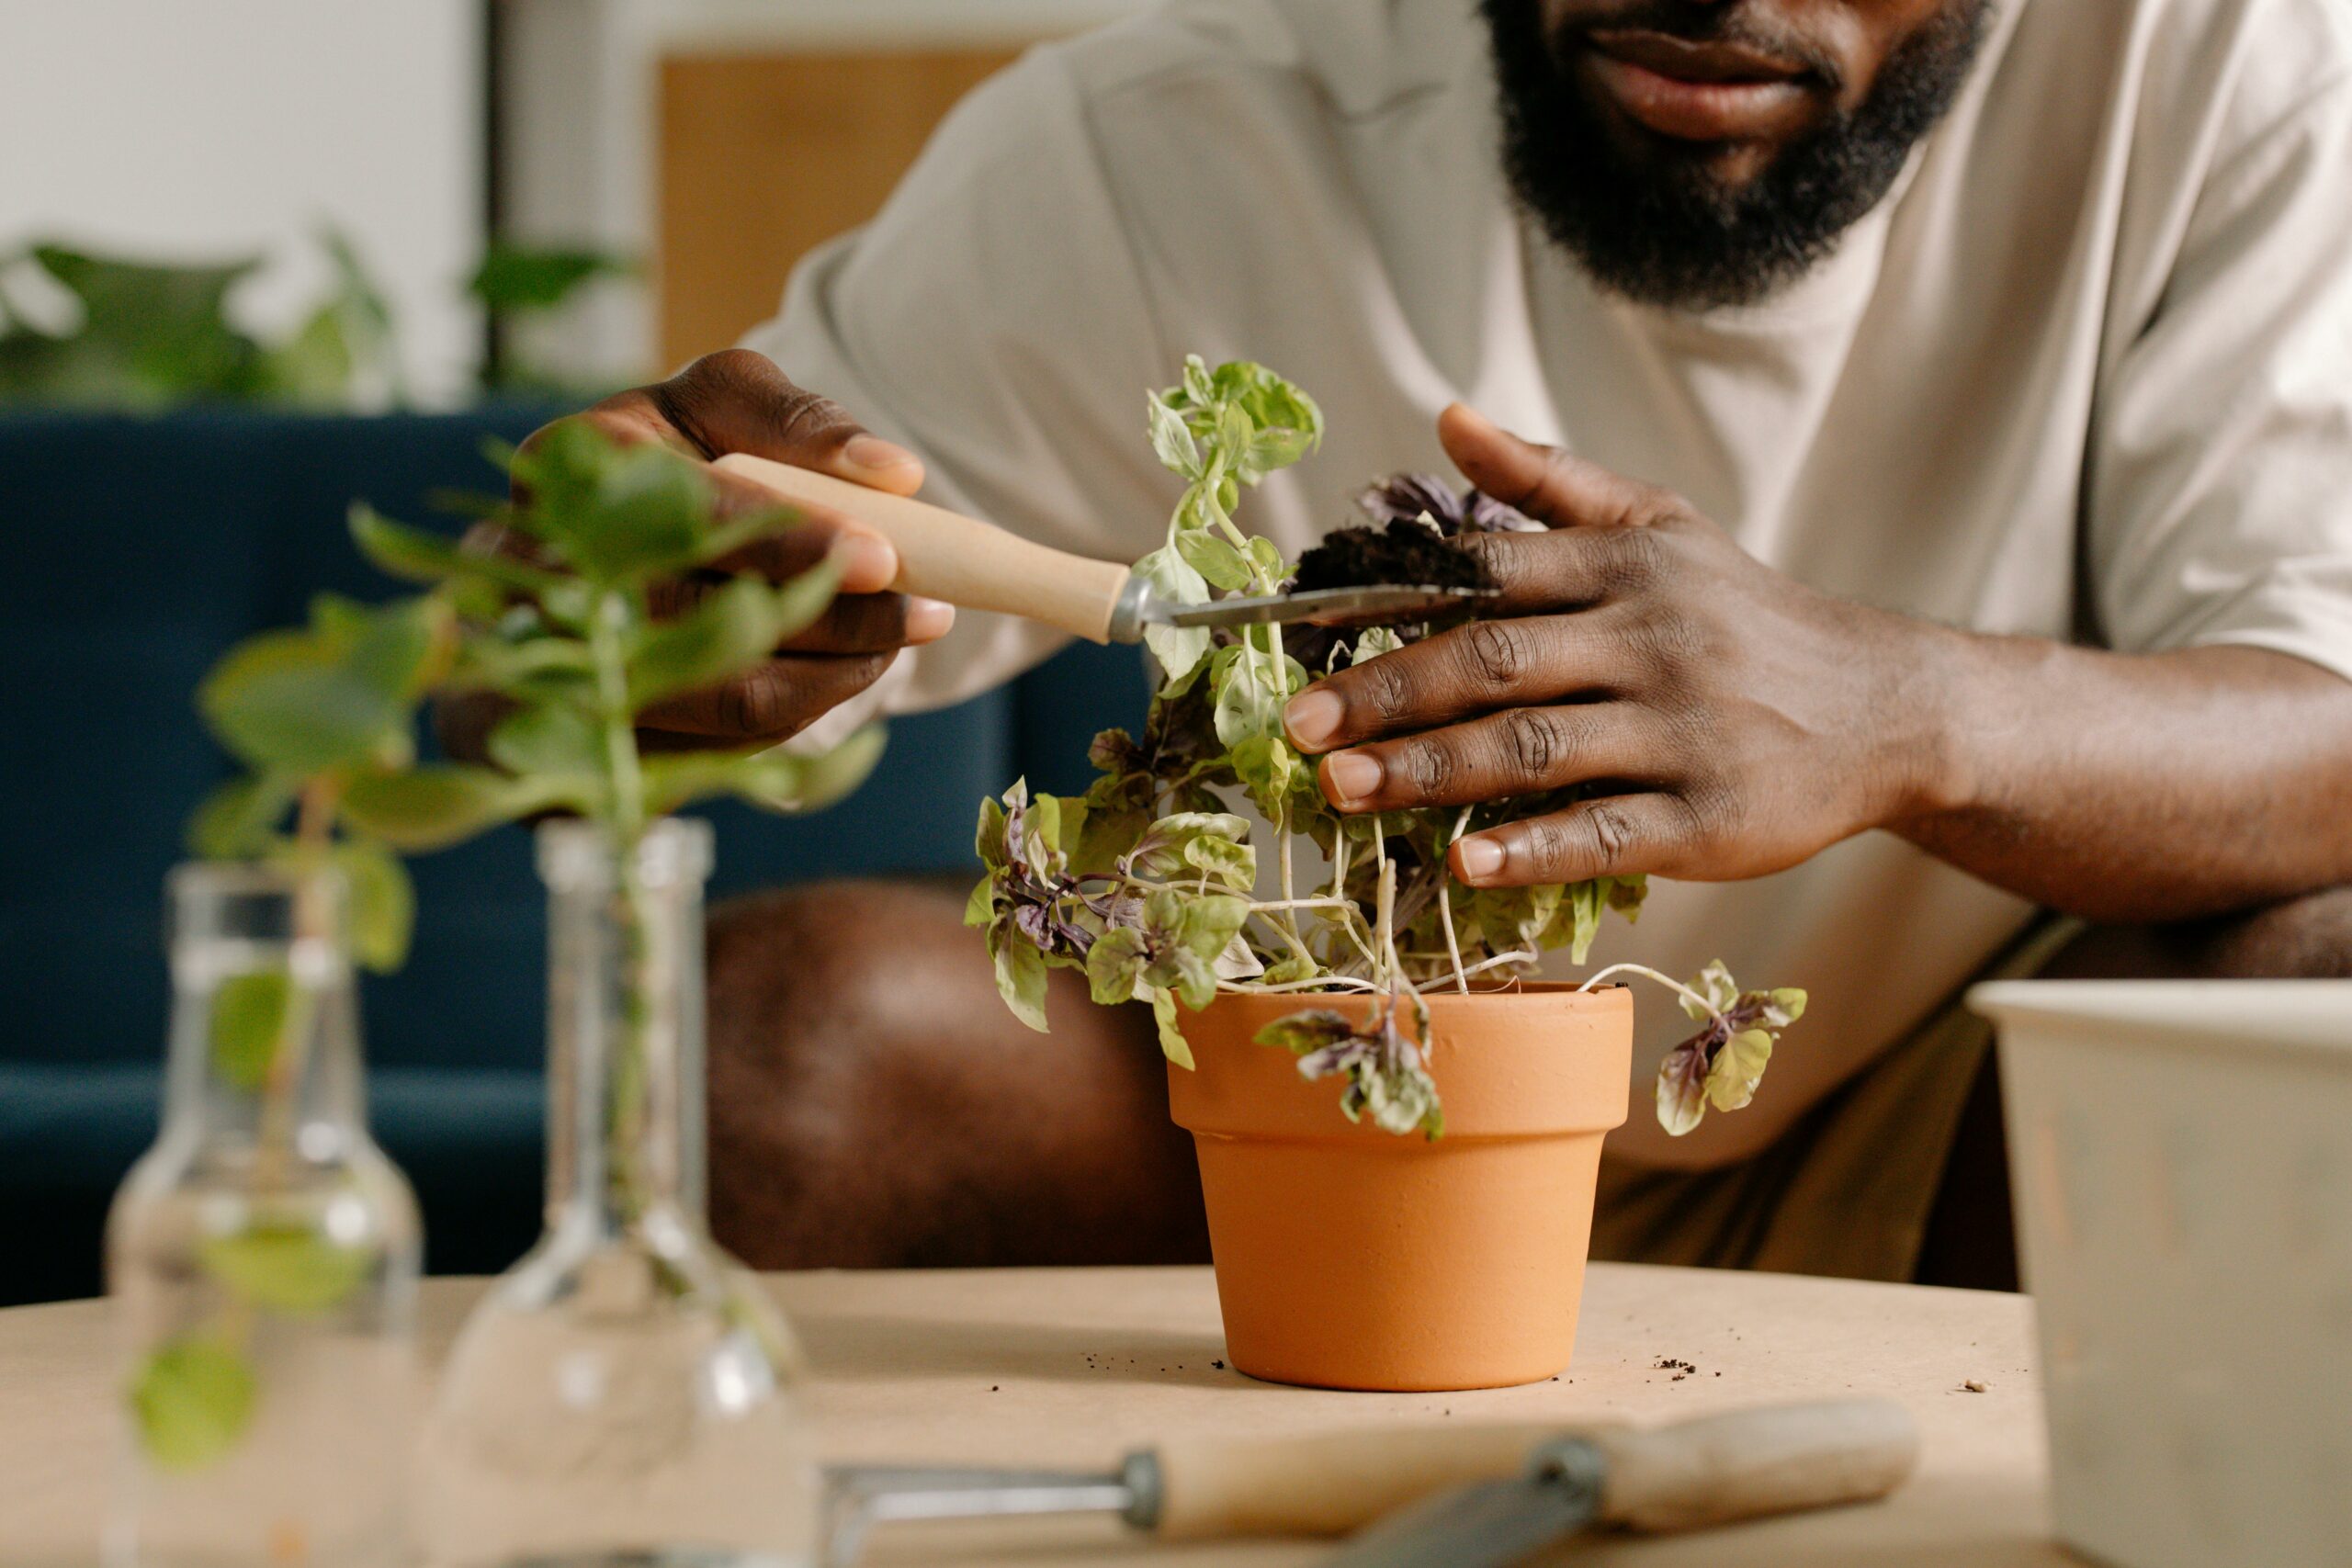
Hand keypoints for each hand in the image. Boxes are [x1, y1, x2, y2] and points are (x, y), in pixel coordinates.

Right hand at [442, 349, 952, 760]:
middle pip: (709, 624)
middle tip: (927, 614)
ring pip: (722, 702)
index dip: (794, 542)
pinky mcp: (580, 742)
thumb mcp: (719, 405)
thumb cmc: (665, 458)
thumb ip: (799, 422)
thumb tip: (896, 475)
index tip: (886, 558)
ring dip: (831, 682)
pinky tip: (834, 677)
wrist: (571, 549)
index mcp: (575, 461)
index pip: (692, 513)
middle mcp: (542, 567)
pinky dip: (791, 720)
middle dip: (836, 625)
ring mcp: (550, 666)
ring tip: (893, 644)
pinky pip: (717, 751)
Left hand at [1280, 404, 1951, 888]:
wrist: (1885, 706)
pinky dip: (1534, 850)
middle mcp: (1652, 641)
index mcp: (1627, 568)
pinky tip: (1464, 863)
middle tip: (1301, 729)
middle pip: (1499, 663)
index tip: (1308, 631)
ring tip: (1345, 791)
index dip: (1394, 600)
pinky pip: (1608, 834)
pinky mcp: (1710, 817)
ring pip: (1538, 750)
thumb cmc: (1744, 616)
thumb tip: (1446, 420)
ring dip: (1434, 773)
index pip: (1492, 574)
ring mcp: (1682, 732)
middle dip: (1391, 696)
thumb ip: (1550, 482)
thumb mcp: (1662, 526)